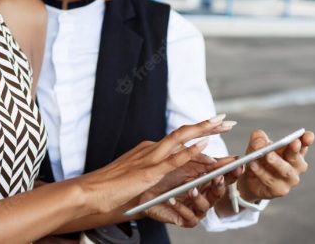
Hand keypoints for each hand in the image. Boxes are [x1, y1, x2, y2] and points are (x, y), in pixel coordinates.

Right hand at [76, 115, 235, 215]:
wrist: (88, 193)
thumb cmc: (109, 192)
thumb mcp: (137, 182)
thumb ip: (154, 178)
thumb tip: (169, 182)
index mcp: (148, 151)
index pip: (178, 139)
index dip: (199, 132)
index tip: (215, 127)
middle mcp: (149, 149)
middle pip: (183, 133)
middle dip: (207, 125)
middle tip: (227, 120)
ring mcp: (148, 159)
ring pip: (179, 139)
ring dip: (202, 130)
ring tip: (221, 124)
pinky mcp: (147, 172)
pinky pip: (171, 160)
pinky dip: (189, 152)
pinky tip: (203, 147)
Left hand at [140, 151, 242, 226]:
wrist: (144, 191)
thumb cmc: (164, 176)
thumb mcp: (183, 164)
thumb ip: (201, 161)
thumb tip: (219, 158)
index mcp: (206, 180)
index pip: (223, 176)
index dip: (232, 171)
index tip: (239, 164)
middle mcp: (204, 194)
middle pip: (219, 191)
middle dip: (221, 184)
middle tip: (218, 176)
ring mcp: (195, 208)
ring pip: (206, 205)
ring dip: (199, 197)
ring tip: (191, 188)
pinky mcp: (185, 219)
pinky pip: (189, 217)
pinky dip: (181, 208)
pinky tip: (173, 199)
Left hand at [236, 129, 314, 201]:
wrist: (250, 180)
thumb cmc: (259, 158)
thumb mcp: (257, 145)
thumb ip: (259, 139)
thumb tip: (260, 143)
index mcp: (294, 152)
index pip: (303, 145)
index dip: (307, 140)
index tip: (308, 135)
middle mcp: (296, 166)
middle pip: (297, 158)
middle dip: (294, 150)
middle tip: (293, 143)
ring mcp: (290, 180)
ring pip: (285, 171)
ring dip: (276, 162)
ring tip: (266, 155)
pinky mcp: (280, 190)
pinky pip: (271, 181)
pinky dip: (262, 173)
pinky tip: (254, 165)